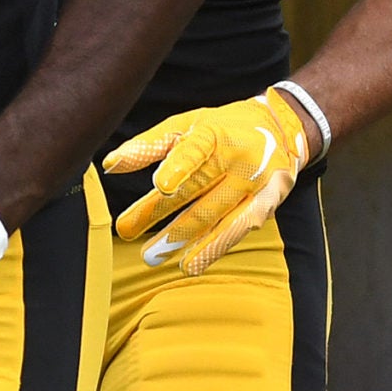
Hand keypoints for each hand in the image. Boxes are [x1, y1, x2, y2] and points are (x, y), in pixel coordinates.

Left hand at [105, 89, 315, 275]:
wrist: (283, 128)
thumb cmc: (222, 128)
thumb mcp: (186, 126)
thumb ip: (148, 145)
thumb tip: (109, 165)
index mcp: (215, 132)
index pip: (197, 148)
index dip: (180, 165)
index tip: (160, 183)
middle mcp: (237, 158)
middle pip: (196, 188)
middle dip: (160, 211)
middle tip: (127, 231)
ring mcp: (254, 182)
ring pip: (215, 212)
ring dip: (182, 236)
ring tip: (152, 255)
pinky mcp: (266, 202)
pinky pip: (238, 227)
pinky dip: (214, 247)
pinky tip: (191, 264)